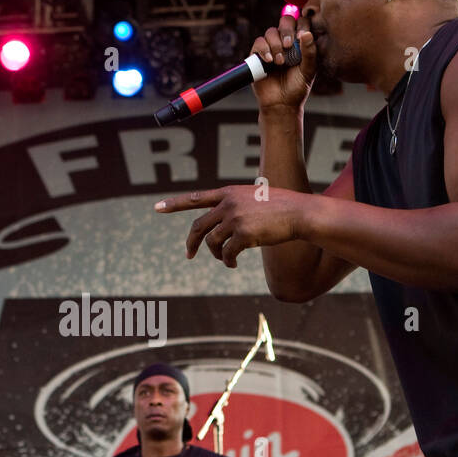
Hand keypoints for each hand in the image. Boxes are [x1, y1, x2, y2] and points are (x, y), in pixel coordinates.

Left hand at [155, 185, 310, 267]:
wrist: (300, 213)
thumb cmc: (281, 207)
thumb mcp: (254, 199)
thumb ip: (236, 206)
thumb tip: (224, 226)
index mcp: (229, 193)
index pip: (196, 198)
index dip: (174, 203)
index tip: (157, 207)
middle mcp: (228, 204)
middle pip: (198, 226)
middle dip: (192, 243)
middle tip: (189, 254)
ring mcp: (235, 218)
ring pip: (212, 242)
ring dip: (215, 254)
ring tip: (226, 260)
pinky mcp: (244, 235)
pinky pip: (226, 253)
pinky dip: (227, 261)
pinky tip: (233, 264)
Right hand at [250, 13, 317, 112]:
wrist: (281, 104)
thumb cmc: (297, 87)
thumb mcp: (308, 70)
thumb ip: (310, 52)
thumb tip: (307, 34)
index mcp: (300, 42)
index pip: (301, 22)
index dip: (302, 25)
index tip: (302, 37)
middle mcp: (286, 42)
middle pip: (285, 21)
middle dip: (287, 30)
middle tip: (289, 46)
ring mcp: (271, 47)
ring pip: (271, 31)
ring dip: (276, 44)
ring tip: (280, 62)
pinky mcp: (258, 55)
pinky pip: (258, 43)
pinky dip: (264, 49)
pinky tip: (270, 61)